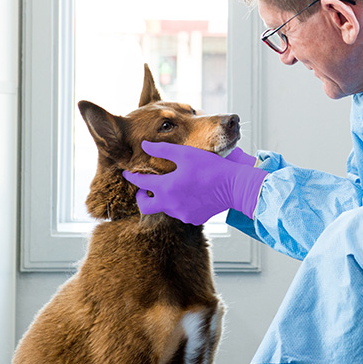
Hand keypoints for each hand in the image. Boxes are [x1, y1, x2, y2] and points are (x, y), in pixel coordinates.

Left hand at [122, 141, 267, 224]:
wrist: (234, 185)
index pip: (140, 183)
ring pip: (165, 209)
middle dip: (141, 198)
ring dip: (164, 199)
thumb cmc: (210, 166)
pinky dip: (181, 204)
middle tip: (144, 189)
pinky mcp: (194, 219)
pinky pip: (182, 213)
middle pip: (145, 207)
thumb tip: (144, 144)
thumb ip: (161, 150)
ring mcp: (182, 214)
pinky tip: (189, 194)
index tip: (128, 172)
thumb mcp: (185, 153)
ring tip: (172, 187)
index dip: (132, 176)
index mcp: (165, 188)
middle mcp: (170, 205)